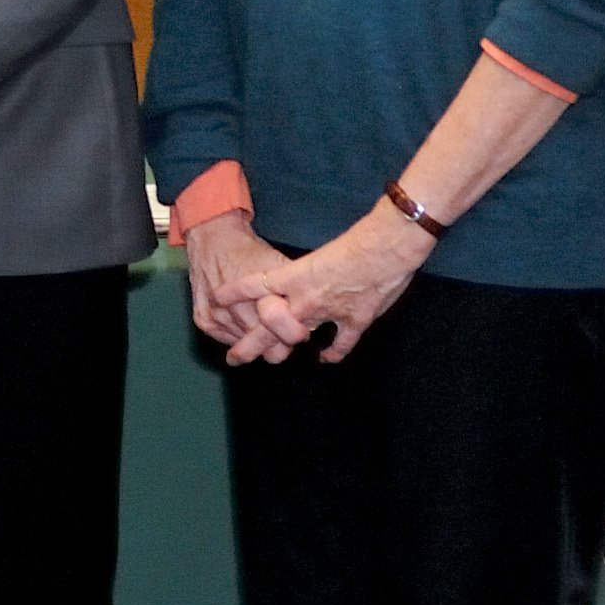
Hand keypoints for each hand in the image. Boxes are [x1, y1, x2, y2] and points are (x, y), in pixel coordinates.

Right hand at [180, 216, 308, 361]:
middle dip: (277, 341)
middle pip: (265, 347)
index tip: (300, 330)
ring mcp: (218, 317)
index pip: (285, 335)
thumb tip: (315, 313)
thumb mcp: (278, 264)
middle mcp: (237, 310)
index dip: (295, 335)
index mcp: (261, 296)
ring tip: (257, 320)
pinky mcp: (204, 321)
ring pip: (245, 347)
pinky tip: (241, 320)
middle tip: (279, 328)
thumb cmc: (249, 252)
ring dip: (254, 338)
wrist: (212, 239)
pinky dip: (237, 334)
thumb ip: (295, 289)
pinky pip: (227, 341)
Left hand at [235, 206, 433, 362]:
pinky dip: (334, 352)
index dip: (234, 293)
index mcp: (294, 276)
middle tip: (233, 358)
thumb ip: (305, 274)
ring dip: (283, 351)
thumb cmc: (357, 242)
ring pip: (297, 339)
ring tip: (274, 362)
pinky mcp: (354, 322)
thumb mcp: (320, 255)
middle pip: (267, 326)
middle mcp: (305, 299)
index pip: (255, 285)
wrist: (387, 248)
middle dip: (248, 345)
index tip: (217, 299)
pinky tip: (326, 359)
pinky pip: (340, 344)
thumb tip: (298, 281)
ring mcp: (328, 313)